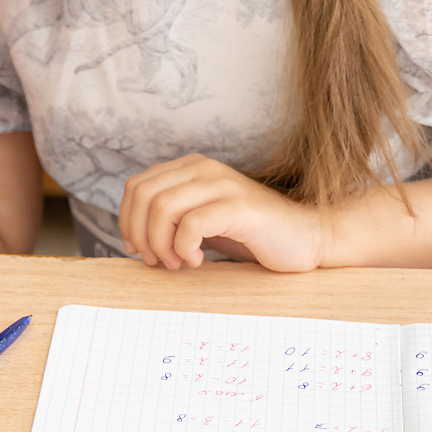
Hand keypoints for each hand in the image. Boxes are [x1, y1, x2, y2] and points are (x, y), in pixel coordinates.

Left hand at [118, 155, 326, 272]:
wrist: (303, 237)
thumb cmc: (249, 234)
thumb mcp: (201, 220)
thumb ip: (171, 218)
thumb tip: (132, 239)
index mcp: (191, 167)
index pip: (137, 186)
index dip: (128, 220)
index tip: (137, 249)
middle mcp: (203, 168)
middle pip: (144, 195)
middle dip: (141, 233)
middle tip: (156, 261)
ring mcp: (222, 184)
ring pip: (163, 207)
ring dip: (160, 243)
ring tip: (176, 263)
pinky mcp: (239, 206)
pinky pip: (192, 223)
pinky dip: (184, 247)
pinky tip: (196, 261)